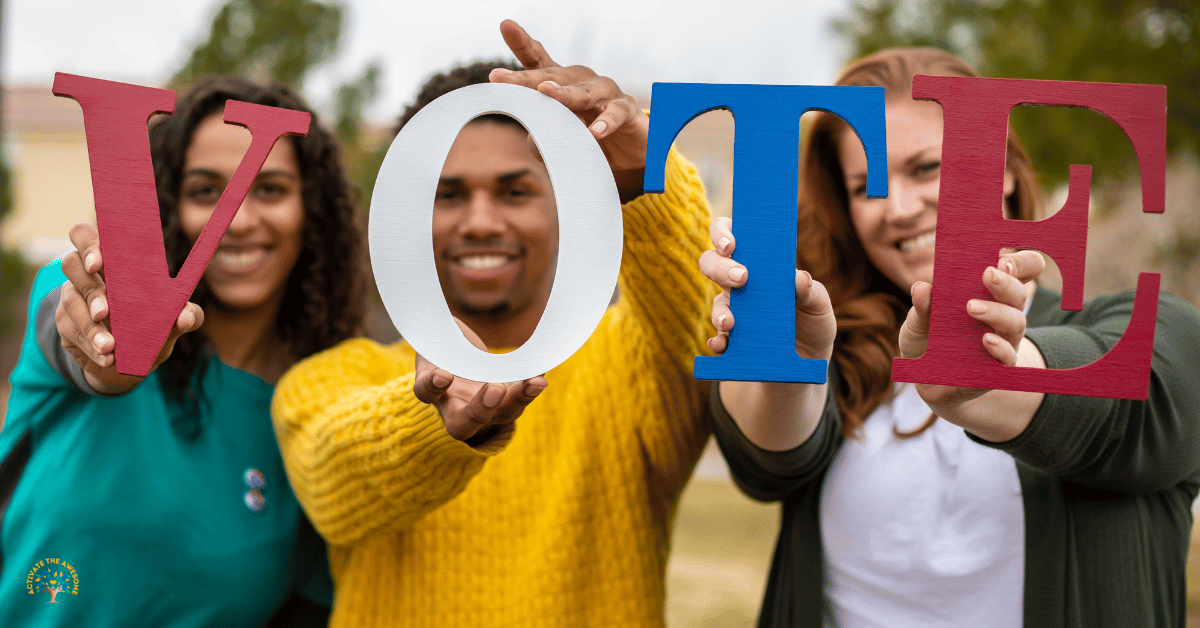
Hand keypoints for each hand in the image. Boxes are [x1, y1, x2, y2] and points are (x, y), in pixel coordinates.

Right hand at [55, 222, 203, 394]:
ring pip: (71, 301)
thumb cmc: (153, 327)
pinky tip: (108, 356)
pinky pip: (72, 331)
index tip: (99, 262)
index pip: (88, 236)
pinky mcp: (66, 324)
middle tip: (105, 309)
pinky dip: (91, 344)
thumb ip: (186, 315)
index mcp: (114, 261)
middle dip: (87, 283)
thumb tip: (185, 318)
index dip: (89, 243)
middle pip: (70, 262)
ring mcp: (73, 298)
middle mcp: (88, 274)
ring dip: (91, 325)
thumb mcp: (173, 322)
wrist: (131, 363)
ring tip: (111, 345)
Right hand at [413, 318, 548, 443]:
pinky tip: (542, 374)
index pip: (426, 393)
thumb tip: (425, 298)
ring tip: (536, 382)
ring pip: (502, 414)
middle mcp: (457, 407)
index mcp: (433, 389)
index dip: (432, 386)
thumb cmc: (445, 347)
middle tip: (495, 389)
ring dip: (520, 398)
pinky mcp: (508, 402)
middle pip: (463, 425)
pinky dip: (532, 386)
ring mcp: (486, 409)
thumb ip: (437, 326)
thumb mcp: (438, 336)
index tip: (444, 375)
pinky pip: (521, 399)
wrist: (462, 364)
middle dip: (480, 410)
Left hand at [489, 19, 648, 201]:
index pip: (539, 60)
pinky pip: (615, 113)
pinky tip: (594, 132)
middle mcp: (581, 81)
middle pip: (552, 76)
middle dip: (525, 79)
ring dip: (565, 93)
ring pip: (582, 92)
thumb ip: (543, 138)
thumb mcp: (562, 140)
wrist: (632, 151)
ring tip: (546, 91)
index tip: (506, 25)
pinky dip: (606, 122)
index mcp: (561, 83)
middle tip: (499, 76)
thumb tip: (534, 139)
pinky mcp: (627, 110)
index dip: (522, 43)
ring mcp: (605, 93)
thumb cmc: (591, 140)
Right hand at [698, 217, 835, 361]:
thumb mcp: (820, 305)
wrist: (812, 360)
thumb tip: (799, 277)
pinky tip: (722, 345)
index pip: (732, 238)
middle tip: (741, 277)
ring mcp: (734, 312)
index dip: (724, 233)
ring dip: (719, 311)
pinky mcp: (733, 340)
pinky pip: (718, 339)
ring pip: (715, 304)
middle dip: (720, 267)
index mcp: (760, 267)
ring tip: (730, 322)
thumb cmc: (814, 322)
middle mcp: (741, 285)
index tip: (731, 244)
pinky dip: (717, 342)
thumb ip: (812, 291)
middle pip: (712, 264)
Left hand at [900, 250, 1044, 416]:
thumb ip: (922, 305)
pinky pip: (1009, 357)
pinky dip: (999, 347)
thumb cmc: (928, 338)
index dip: (1020, 262)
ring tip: (971, 308)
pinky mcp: (998, 366)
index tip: (1003, 259)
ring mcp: (1004, 340)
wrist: (925, 377)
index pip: (1020, 271)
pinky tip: (986, 340)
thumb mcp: (919, 320)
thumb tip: (921, 288)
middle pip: (1019, 293)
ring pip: (1017, 322)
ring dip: (998, 312)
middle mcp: (1003, 313)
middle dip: (1006, 282)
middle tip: (989, 274)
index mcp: (988, 293)